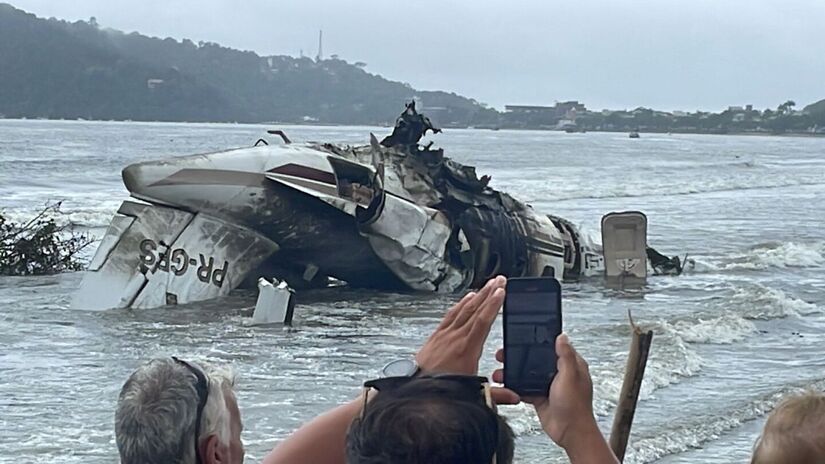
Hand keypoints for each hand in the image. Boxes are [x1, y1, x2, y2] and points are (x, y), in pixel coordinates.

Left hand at [416, 276, 518, 403]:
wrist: (413, 391)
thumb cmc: (440, 391)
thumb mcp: (471, 393)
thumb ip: (495, 395)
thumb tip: (514, 397)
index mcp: (466, 350)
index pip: (482, 321)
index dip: (493, 305)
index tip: (502, 291)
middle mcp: (455, 338)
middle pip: (475, 309)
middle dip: (489, 293)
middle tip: (500, 280)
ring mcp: (445, 335)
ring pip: (463, 309)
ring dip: (477, 295)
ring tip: (487, 285)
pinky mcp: (436, 336)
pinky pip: (451, 315)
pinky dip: (460, 304)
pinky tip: (466, 298)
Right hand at [492, 334, 598, 448]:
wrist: (570, 433)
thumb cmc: (576, 407)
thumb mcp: (570, 377)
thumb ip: (565, 356)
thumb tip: (562, 337)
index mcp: (571, 365)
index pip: (554, 347)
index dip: (540, 341)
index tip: (525, 336)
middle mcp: (560, 374)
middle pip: (537, 359)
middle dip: (520, 356)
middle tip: (505, 354)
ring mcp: (549, 385)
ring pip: (528, 374)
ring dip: (513, 372)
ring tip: (500, 371)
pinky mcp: (540, 397)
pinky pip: (524, 388)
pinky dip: (514, 387)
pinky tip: (505, 385)